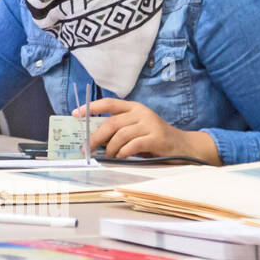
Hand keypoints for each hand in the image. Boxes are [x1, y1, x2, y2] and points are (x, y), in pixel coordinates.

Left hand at [74, 98, 220, 164]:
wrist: (184, 146)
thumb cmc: (155, 139)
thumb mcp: (136, 129)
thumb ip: (119, 130)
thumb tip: (94, 139)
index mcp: (134, 107)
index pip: (109, 103)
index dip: (90, 107)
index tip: (75, 114)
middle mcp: (141, 113)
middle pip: (111, 123)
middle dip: (95, 136)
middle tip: (87, 148)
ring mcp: (150, 124)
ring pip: (120, 135)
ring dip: (110, 148)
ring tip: (107, 156)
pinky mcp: (156, 138)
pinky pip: (133, 145)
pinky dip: (123, 152)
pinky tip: (120, 157)